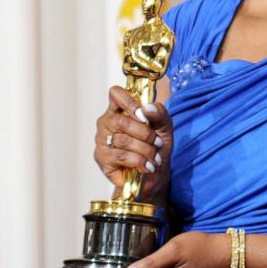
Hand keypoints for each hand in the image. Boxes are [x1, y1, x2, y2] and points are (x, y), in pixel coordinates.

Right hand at [94, 86, 173, 204]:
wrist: (156, 173)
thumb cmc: (157, 146)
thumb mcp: (164, 126)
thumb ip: (159, 112)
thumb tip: (146, 108)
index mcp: (120, 109)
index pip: (116, 94)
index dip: (129, 102)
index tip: (143, 116)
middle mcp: (107, 122)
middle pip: (121, 121)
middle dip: (145, 134)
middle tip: (157, 143)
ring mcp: (102, 140)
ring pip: (123, 141)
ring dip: (145, 150)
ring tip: (154, 158)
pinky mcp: (102, 158)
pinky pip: (121, 156)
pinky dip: (139, 161)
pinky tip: (146, 166)